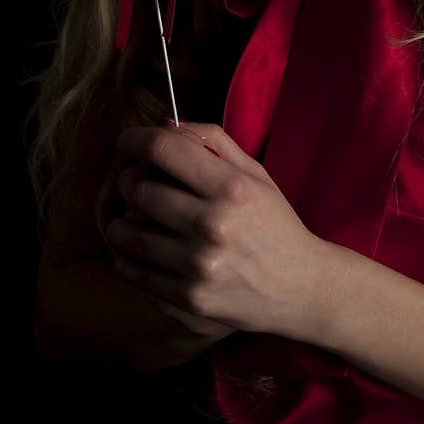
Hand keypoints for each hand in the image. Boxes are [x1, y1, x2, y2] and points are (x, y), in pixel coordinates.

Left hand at [106, 121, 325, 337]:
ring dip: (123, 220)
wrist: (300, 287)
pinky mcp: (187, 300)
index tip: (128, 142)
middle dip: (129, 180)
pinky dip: (127, 256)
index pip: (162, 150)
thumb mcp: (255, 174)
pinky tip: (141, 249)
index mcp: (231, 188)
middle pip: (138, 189)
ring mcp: (197, 267)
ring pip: (125, 232)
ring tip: (136, 217)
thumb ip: (212, 141)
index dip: (134, 140)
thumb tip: (163, 124)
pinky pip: (131, 271)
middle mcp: (212, 225)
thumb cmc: (275, 224)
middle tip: (136, 182)